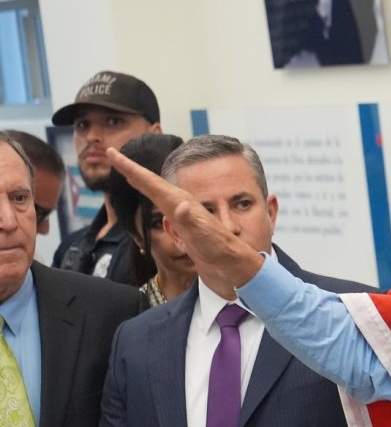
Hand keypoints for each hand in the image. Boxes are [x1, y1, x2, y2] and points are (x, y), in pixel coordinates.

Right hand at [105, 147, 263, 290]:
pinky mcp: (190, 231)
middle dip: (133, 171)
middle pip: (155, 185)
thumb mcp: (208, 240)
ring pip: (161, 196)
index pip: (154, 184)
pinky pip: (168, 211)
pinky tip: (157, 202)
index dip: (132, 169)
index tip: (112, 153)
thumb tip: (181, 205)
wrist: (240, 273)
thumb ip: (194, 223)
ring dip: (144, 184)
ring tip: (130, 174)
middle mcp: (186, 209)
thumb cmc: (226, 257)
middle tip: (113, 154)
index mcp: (185, 207)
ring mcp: (188, 220)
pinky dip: (158, 203)